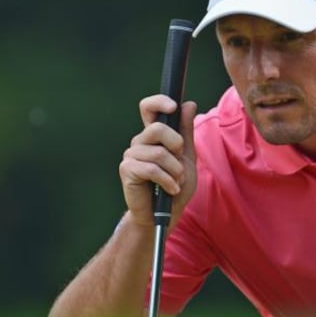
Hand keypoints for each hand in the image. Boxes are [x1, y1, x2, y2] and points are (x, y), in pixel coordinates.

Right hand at [118, 95, 197, 227]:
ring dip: (175, 171)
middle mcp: (139, 142)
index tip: (173, 107)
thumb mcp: (187, 157)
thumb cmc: (176, 186)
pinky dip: (167, 181)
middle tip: (180, 164)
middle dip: (176, 146)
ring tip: (176, 182)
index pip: (148, 108)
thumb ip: (186, 131)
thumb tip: (189, 104)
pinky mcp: (127, 170)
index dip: (159, 102)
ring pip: (158, 153)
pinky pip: (152, 169)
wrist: (165, 214)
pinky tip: (171, 190)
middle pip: (157, 128)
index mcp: (153, 136)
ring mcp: (131, 155)